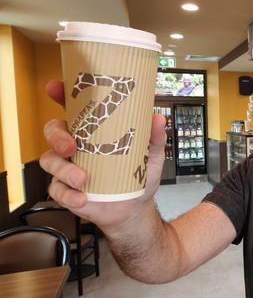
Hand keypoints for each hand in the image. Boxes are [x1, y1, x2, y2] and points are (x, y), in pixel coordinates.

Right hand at [39, 80, 166, 230]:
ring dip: (64, 170)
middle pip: (53, 131)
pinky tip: (82, 198)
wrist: (134, 208)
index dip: (61, 95)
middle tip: (71, 147)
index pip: (73, 108)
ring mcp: (68, 167)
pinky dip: (68, 194)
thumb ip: (155, 138)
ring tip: (83, 179)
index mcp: (93, 131)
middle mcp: (76, 146)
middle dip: (57, 136)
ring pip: (50, 160)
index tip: (56, 88)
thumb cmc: (137, 177)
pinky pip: (56, 190)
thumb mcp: (151, 156)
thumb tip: (158, 118)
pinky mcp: (66, 190)